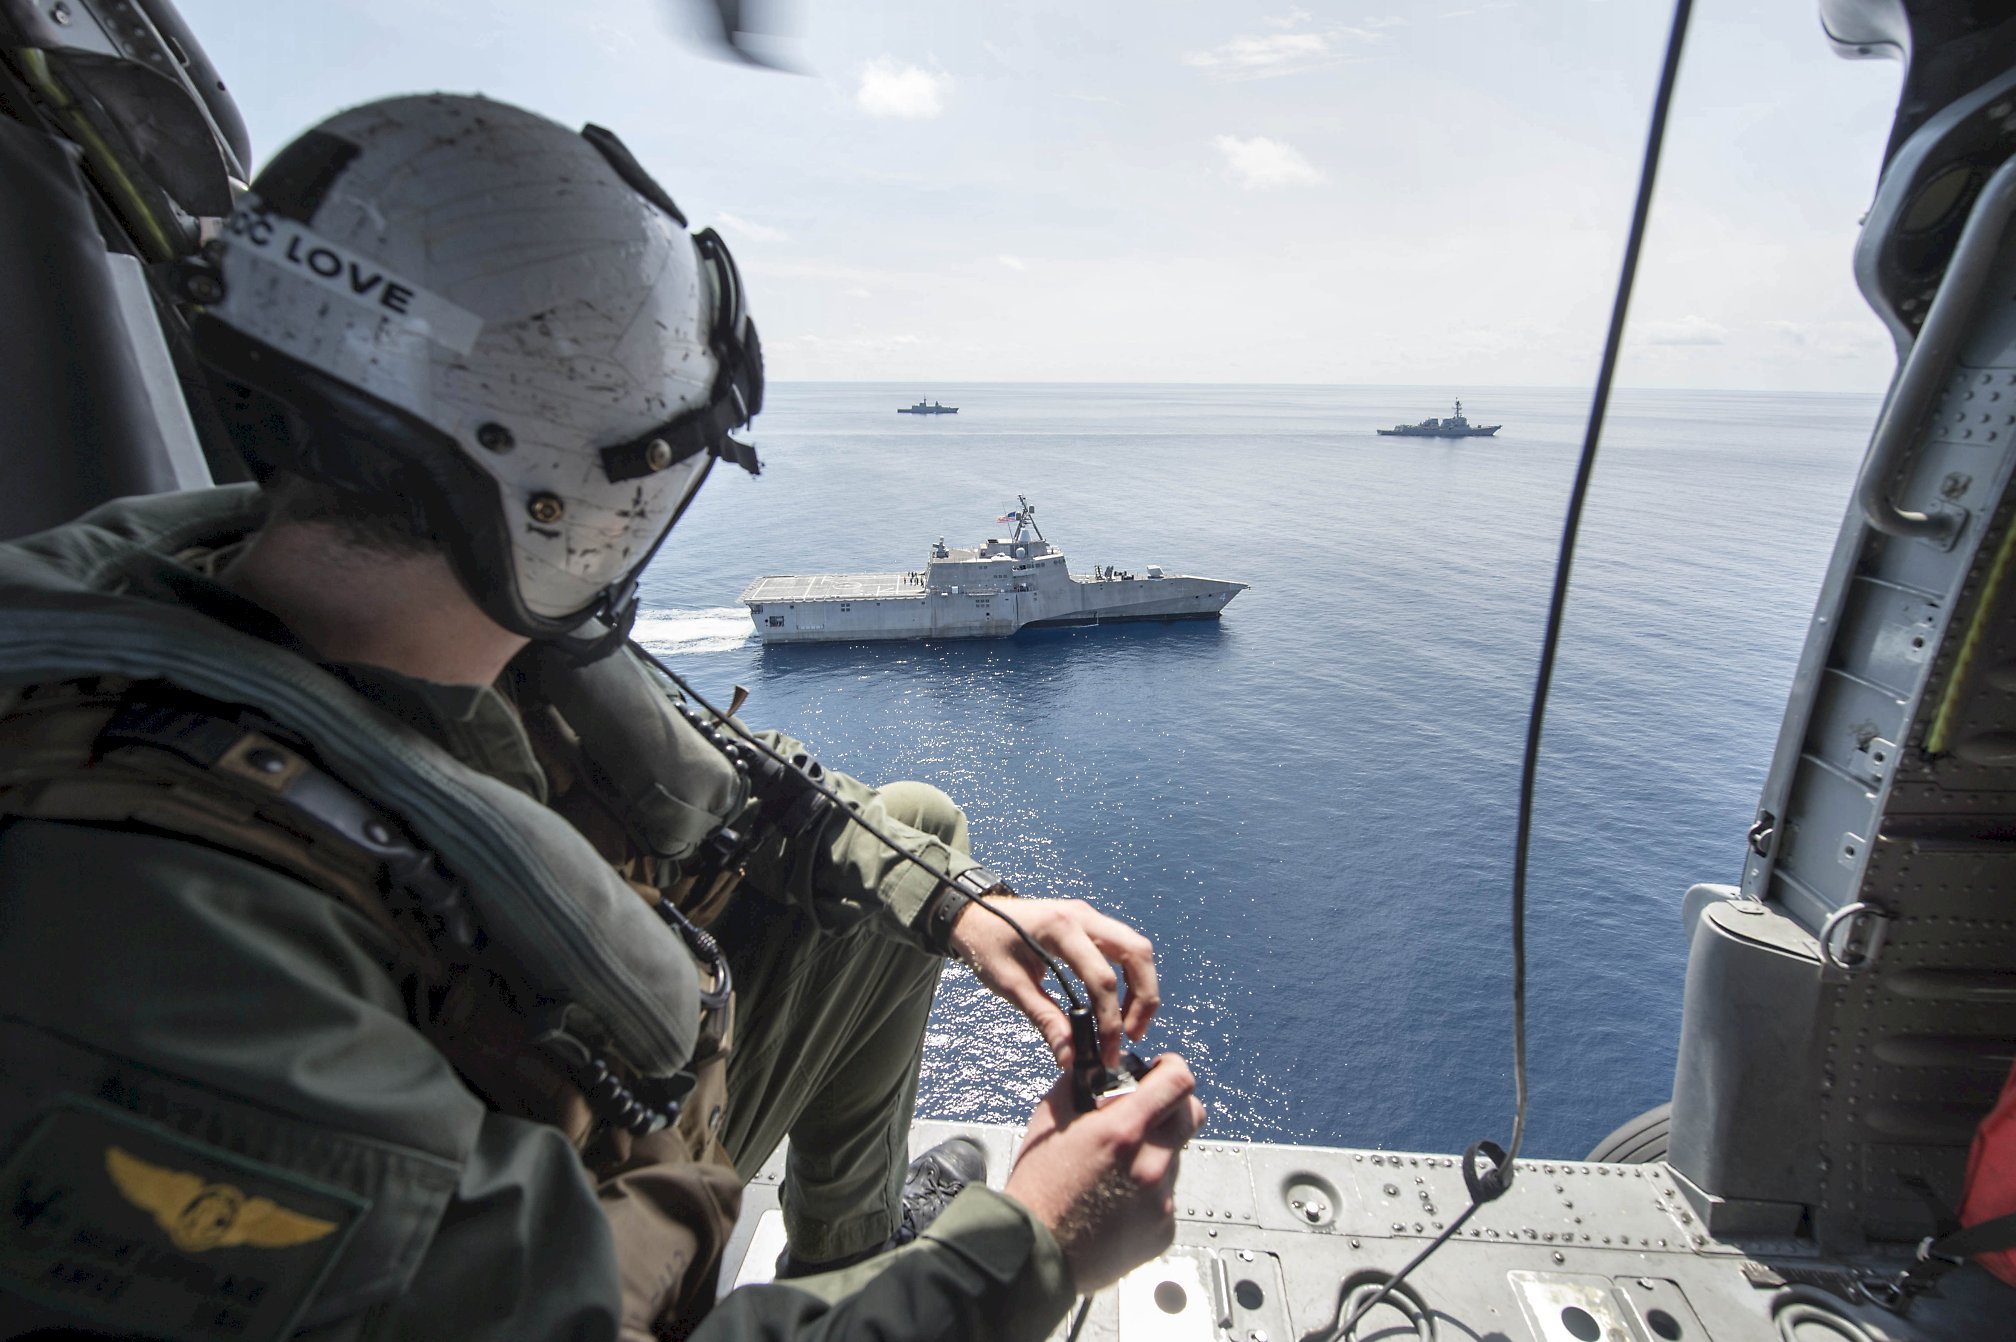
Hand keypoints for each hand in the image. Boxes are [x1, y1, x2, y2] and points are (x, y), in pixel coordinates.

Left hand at [949, 896, 1157, 1070]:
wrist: (973, 913)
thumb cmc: (986, 945)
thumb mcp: (1010, 985)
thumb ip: (1044, 1019)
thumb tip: (1069, 1058)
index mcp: (1061, 928)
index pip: (1101, 978)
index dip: (1109, 1020)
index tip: (1107, 1053)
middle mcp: (1083, 916)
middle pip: (1136, 953)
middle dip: (1143, 998)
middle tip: (1132, 1035)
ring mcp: (1089, 916)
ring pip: (1136, 948)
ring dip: (1141, 988)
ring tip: (1129, 1025)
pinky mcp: (1089, 923)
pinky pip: (1123, 947)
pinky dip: (1129, 976)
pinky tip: (1118, 1005)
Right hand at [1003, 1053, 1203, 1291]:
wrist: (1035, 1250)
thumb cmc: (1038, 1186)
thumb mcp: (1052, 1118)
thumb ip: (1082, 1085)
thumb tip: (1102, 1069)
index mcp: (1123, 1132)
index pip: (1179, 1082)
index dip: (1172, 1069)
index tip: (1161, 1071)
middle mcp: (1150, 1165)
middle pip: (1193, 1115)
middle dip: (1172, 1106)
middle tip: (1146, 1113)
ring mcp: (1161, 1201)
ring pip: (1175, 1157)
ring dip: (1154, 1153)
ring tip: (1115, 1170)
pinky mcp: (1164, 1229)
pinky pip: (1166, 1196)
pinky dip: (1148, 1192)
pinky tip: (1118, 1200)